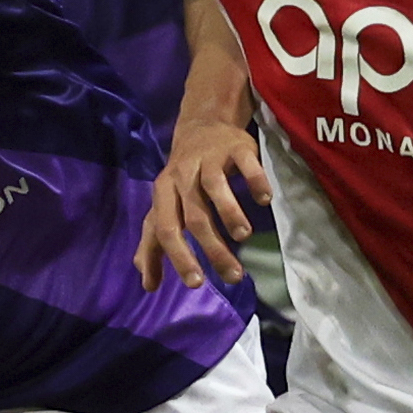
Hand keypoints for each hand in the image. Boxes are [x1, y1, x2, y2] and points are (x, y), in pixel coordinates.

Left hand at [137, 118, 272, 291]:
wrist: (202, 126)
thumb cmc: (183, 179)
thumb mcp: (164, 208)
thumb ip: (153, 245)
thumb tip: (147, 286)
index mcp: (164, 193)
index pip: (167, 229)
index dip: (180, 257)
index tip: (197, 284)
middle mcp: (184, 176)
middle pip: (195, 216)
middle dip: (213, 249)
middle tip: (233, 276)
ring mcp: (210, 159)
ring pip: (216, 188)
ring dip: (231, 214)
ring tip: (244, 236)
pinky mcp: (236, 147)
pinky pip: (247, 164)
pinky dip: (256, 182)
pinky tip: (264, 200)